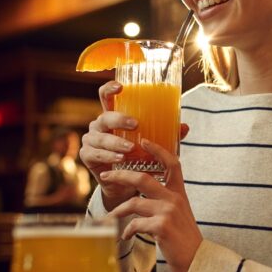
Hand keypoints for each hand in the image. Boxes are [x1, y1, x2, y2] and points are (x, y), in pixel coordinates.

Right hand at [80, 81, 189, 212]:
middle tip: (136, 124)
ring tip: (130, 148)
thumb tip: (185, 127)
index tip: (121, 86)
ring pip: (100, 137)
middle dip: (120, 119)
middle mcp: (99, 125)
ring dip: (116, 142)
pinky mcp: (87, 156)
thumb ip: (166, 135)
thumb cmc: (138, 157)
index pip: (105, 96)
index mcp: (112, 116)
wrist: (124, 184)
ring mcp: (91, 140)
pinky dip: (108, 156)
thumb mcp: (153, 144)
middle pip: (105, 116)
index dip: (110, 88)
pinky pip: (95, 153)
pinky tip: (120, 159)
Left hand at [102, 139, 201, 271]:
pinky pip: (135, 224)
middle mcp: (174, 199)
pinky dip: (127, 231)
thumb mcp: (180, 215)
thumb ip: (166, 202)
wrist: (198, 262)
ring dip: (119, 211)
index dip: (158, 149)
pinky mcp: (161, 227)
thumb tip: (143, 198)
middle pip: (143, 178)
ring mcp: (168, 212)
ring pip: (134, 202)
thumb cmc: (185, 240)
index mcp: (179, 193)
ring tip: (110, 218)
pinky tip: (126, 236)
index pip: (172, 163)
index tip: (144, 140)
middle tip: (105, 175)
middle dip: (120, 175)